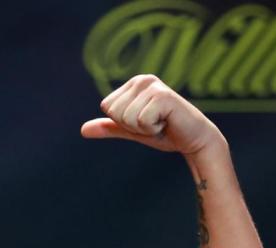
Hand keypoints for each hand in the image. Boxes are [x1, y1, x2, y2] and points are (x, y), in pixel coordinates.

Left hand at [80, 75, 223, 155]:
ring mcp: (153, 86)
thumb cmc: (164, 132)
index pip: (107, 107)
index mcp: (133, 84)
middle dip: (132, 126)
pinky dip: (152, 129)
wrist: (192, 140)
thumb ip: (110, 127)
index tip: (144, 121)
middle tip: (153, 123)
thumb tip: (82, 130)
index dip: (123, 122)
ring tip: (161, 122)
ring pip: (126, 118)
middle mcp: (143, 79)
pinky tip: (167, 122)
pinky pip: (140, 121)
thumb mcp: (132, 130)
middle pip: (114, 112)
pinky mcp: (163, 97)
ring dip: (143, 128)